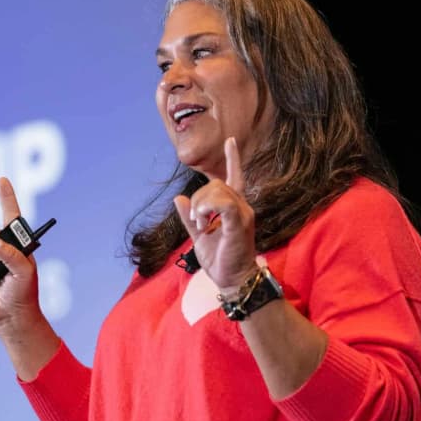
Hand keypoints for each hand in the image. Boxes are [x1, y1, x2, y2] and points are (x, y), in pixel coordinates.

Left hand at [173, 137, 258, 291]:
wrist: (232, 280)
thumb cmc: (220, 259)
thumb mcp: (198, 236)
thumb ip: (189, 217)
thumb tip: (178, 198)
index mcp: (233, 208)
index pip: (235, 177)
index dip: (233, 159)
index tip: (230, 141)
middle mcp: (242, 207)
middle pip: (217, 184)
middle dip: (199, 199)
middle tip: (196, 222)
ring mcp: (243, 214)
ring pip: (219, 190)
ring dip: (201, 205)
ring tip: (201, 225)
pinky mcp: (240, 222)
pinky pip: (224, 202)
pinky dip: (208, 207)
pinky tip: (202, 220)